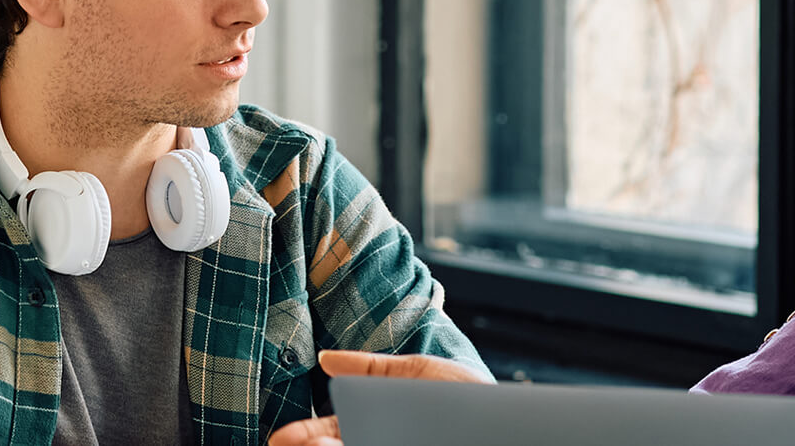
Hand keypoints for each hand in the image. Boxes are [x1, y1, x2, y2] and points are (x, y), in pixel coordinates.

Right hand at [266, 351, 491, 445]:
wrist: (514, 428)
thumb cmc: (471, 402)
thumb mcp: (420, 376)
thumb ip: (373, 370)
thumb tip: (326, 359)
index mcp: (377, 425)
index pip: (331, 434)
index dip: (304, 436)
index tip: (280, 439)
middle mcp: (379, 440)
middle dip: (308, 445)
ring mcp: (390, 444)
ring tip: (314, 444)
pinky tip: (338, 444)